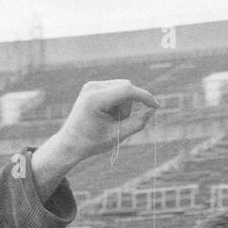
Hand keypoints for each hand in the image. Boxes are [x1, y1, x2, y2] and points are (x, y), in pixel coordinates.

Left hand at [30, 80, 157, 194]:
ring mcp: (92, 85)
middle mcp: (92, 87)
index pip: (127, 90)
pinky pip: (116, 89)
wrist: (70, 143)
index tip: (156, 106)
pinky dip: (117, 102)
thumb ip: (137, 123)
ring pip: (122, 88)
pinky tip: (107, 114)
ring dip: (123, 105)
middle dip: (129, 105)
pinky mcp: (93, 86)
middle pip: (126, 87)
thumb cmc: (92, 142)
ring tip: (111, 120)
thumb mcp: (117, 136)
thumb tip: (153, 110)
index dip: (144, 97)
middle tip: (119, 123)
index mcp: (95, 99)